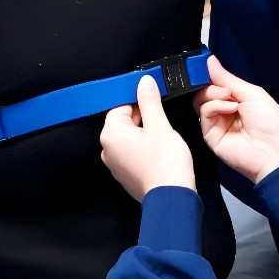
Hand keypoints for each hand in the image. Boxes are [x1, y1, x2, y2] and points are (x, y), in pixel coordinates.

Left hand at [100, 76, 196, 199]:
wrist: (171, 196)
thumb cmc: (165, 161)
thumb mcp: (159, 125)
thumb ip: (149, 101)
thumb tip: (144, 82)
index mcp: (111, 133)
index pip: (121, 106)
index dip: (140, 104)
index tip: (155, 107)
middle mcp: (107, 149)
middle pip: (124, 122)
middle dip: (143, 119)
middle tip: (161, 126)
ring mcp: (114, 164)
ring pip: (129, 139)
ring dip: (144, 135)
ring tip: (162, 141)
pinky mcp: (124, 175)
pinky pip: (131, 154)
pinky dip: (143, 150)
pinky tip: (158, 154)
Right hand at [195, 57, 278, 184]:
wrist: (274, 152)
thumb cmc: (272, 125)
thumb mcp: (252, 93)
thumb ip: (228, 78)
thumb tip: (210, 62)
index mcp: (237, 99)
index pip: (217, 83)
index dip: (210, 74)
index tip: (204, 64)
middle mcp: (225, 111)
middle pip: (205, 91)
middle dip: (212, 84)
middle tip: (224, 87)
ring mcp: (217, 123)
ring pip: (201, 101)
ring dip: (214, 94)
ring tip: (230, 99)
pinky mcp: (210, 135)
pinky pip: (204, 113)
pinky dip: (215, 106)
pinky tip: (230, 109)